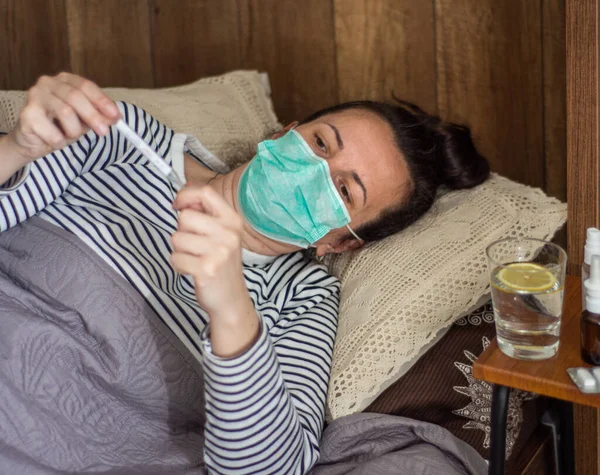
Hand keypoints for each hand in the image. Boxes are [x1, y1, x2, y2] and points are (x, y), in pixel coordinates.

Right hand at [6, 72, 120, 162]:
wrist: (33, 141)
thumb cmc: (59, 126)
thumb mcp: (84, 120)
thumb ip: (98, 116)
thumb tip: (115, 117)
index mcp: (64, 80)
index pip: (86, 86)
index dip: (102, 101)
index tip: (116, 116)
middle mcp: (47, 83)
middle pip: (75, 97)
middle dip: (93, 116)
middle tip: (104, 131)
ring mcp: (34, 96)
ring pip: (65, 112)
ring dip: (73, 130)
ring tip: (69, 136)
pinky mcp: (27, 115)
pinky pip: (53, 132)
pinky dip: (60, 142)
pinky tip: (55, 141)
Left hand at [171, 186, 250, 317]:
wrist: (231, 298)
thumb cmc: (221, 263)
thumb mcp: (222, 234)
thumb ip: (205, 214)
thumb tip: (182, 199)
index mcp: (233, 221)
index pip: (206, 193)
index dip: (186, 195)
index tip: (178, 205)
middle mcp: (228, 234)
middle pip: (185, 216)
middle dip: (182, 231)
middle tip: (196, 245)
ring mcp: (218, 252)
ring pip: (177, 238)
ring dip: (180, 250)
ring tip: (196, 259)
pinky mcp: (205, 269)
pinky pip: (175, 258)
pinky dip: (179, 265)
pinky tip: (193, 271)